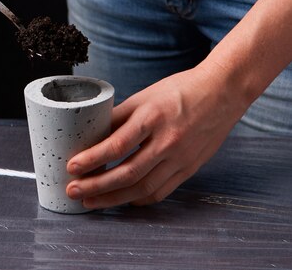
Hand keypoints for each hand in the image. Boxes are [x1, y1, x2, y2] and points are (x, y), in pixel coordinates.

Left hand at [65, 63, 248, 208]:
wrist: (222, 92)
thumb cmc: (179, 91)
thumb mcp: (144, 96)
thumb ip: (118, 117)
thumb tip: (90, 135)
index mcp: (152, 117)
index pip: (116, 145)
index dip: (91, 159)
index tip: (71, 167)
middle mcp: (167, 141)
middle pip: (127, 173)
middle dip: (96, 186)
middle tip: (73, 191)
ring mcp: (181, 158)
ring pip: (142, 188)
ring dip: (112, 198)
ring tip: (90, 201)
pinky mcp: (189, 168)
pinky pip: (161, 191)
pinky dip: (138, 199)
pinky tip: (121, 200)